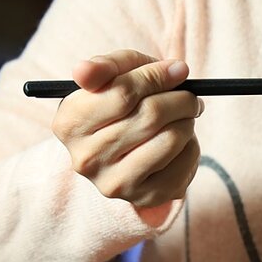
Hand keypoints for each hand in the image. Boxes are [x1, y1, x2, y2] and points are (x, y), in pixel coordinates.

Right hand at [52, 49, 202, 207]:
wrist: (127, 154)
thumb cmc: (121, 105)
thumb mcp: (115, 77)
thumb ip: (109, 65)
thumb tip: (117, 70)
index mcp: (69, 123)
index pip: (122, 93)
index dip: (157, 77)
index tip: (178, 70)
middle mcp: (86, 158)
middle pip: (150, 115)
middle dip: (180, 99)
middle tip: (189, 96)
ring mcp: (115, 182)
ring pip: (171, 138)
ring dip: (188, 121)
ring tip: (185, 117)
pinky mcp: (146, 197)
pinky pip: (186, 161)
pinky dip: (192, 145)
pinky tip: (181, 143)